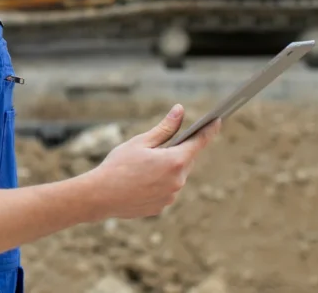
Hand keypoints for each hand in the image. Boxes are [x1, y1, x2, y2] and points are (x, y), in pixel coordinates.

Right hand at [81, 105, 220, 219]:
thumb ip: (165, 128)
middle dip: (175, 152)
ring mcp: (171, 196)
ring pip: (175, 176)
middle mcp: (178, 181)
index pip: (199, 142)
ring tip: (141, 168)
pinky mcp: (162, 207)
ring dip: (165, 169)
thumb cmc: (118, 165)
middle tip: (154, 148)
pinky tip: (139, 182)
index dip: (209, 130)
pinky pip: (166, 190)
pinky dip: (157, 184)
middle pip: (185, 160)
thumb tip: (180, 110)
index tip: (217, 121)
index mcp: (175, 161)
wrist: (100, 196)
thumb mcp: (141, 142)